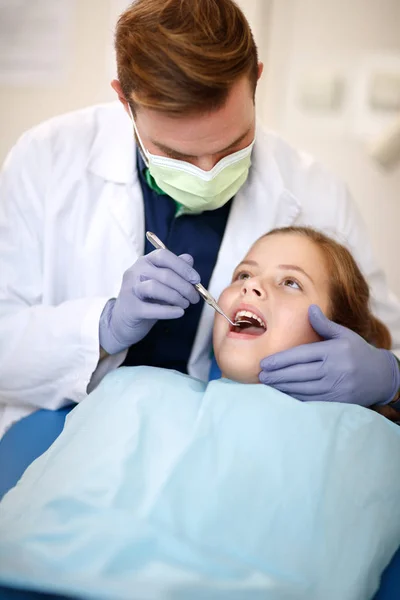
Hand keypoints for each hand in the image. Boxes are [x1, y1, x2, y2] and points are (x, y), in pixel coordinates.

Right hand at [99, 250, 199, 353]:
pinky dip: (169, 311)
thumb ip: (174, 270)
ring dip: (176, 297)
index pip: (164, 256)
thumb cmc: (145, 300)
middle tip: (194, 298)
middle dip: (185, 286)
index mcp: (144, 262)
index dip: (183, 267)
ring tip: (185, 304)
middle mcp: (135, 272)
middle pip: (164, 274)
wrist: (123, 322)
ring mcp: (130, 290)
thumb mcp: (161, 283)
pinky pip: (151, 308)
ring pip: (156, 287)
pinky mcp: (130, 308)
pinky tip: (179, 312)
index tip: (196, 280)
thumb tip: (188, 259)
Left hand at [259, 305, 398, 406]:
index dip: (280, 360)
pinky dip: (295, 398)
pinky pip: (311, 400)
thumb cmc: (358, 352)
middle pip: (298, 373)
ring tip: (267, 384)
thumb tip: (310, 308)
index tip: (265, 363)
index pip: (300, 356)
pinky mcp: (337, 401)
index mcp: (333, 351)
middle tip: (261, 375)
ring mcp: (336, 387)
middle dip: (276, 375)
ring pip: (302, 388)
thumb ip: (325, 324)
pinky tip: (283, 394)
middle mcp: (333, 370)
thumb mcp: (344, 335)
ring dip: (282, 387)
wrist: (381, 376)